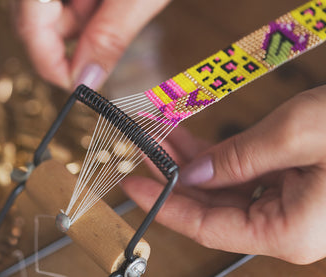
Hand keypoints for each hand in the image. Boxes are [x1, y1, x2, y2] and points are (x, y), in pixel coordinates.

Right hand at [16, 0, 170, 90]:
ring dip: (88, 24)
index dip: (51, 64)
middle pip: (37, 23)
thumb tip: (86, 82)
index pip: (28, 27)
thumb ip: (109, 36)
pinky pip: (67, 2)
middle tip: (110, 43)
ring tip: (122, 6)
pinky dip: (90, 10)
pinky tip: (113, 2)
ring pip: (54, 13)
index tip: (79, 89)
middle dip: (75, 41)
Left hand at [121, 84, 325, 263]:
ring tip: (163, 138)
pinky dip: (217, 159)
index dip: (165, 204)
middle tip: (146, 151)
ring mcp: (288, 208)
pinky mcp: (290, 188)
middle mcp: (285, 227)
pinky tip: (192, 142)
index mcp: (287, 230)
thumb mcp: (296, 134)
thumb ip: (238, 157)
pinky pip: (242, 178)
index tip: (135, 184)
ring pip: (223, 190)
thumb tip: (194, 172)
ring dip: (193, 164)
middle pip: (211, 207)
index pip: (206, 225)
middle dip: (175, 177)